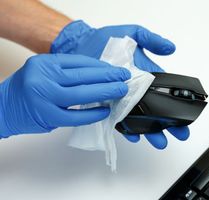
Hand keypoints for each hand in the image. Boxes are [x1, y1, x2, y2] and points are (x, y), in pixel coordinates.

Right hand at [0, 54, 130, 137]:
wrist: (3, 107)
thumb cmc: (26, 89)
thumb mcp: (44, 72)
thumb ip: (66, 73)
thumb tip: (99, 76)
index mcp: (44, 63)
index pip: (79, 62)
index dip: (101, 66)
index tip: (115, 68)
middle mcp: (43, 77)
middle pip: (83, 76)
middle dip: (108, 76)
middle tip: (125, 77)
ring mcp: (44, 97)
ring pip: (81, 94)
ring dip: (105, 92)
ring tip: (120, 91)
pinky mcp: (47, 116)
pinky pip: (75, 116)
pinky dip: (92, 114)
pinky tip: (105, 111)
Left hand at [50, 20, 188, 148]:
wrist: (82, 44)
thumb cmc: (106, 39)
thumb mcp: (133, 34)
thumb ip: (152, 40)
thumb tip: (171, 48)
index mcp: (145, 75)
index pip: (164, 92)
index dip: (176, 105)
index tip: (186, 116)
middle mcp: (135, 90)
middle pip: (156, 109)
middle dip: (168, 123)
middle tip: (180, 134)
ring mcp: (122, 98)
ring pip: (139, 118)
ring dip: (150, 130)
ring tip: (160, 141)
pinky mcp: (107, 104)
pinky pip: (118, 119)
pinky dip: (126, 128)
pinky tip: (134, 136)